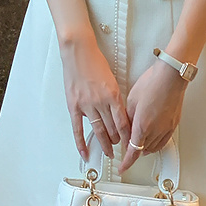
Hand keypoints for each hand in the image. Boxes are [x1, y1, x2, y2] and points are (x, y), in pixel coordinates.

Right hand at [61, 35, 130, 161]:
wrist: (79, 52)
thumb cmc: (95, 62)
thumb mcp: (112, 79)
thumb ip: (115, 97)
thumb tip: (118, 113)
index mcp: (113, 95)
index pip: (123, 122)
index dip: (128, 135)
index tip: (131, 142)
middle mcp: (101, 102)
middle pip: (112, 129)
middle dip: (117, 140)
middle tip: (120, 147)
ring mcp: (86, 105)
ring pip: (98, 130)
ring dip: (104, 144)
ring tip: (108, 152)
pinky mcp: (74, 106)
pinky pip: (78, 129)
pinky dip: (81, 143)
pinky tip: (85, 152)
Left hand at [118, 58, 187, 174]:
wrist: (170, 76)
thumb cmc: (152, 83)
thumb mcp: (131, 100)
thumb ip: (127, 118)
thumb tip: (126, 127)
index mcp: (142, 125)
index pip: (133, 151)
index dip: (126, 162)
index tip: (122, 167)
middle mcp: (156, 130)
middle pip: (143, 150)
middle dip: (134, 150)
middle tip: (128, 145)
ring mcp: (166, 128)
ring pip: (154, 147)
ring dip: (145, 147)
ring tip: (140, 141)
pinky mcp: (174, 124)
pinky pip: (164, 141)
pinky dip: (156, 143)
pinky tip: (153, 138)